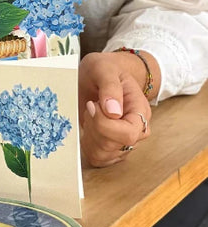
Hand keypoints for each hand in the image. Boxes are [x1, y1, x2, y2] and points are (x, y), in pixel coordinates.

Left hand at [79, 51, 152, 166]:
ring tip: (90, 114)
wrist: (102, 73)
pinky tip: (88, 125)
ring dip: (89, 135)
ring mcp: (123, 142)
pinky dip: (86, 144)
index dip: (105, 124)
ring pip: (102, 155)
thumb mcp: (105, 68)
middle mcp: (136, 131)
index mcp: (140, 111)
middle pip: (113, 146)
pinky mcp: (110, 148)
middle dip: (93, 126)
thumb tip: (113, 112)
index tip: (92, 105)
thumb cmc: (105, 69)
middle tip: (90, 105)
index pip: (128, 133)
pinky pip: (96, 158)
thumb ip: (110, 87)